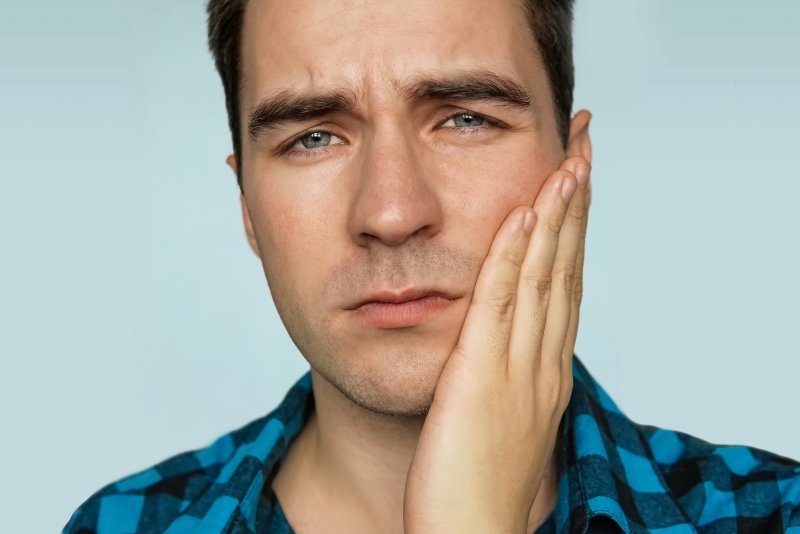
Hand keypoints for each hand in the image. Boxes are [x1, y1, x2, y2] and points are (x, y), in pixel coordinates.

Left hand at [403, 118, 591, 532]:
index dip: (573, 232)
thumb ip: (497, 379)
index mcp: (544, 372)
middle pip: (566, 269)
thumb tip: (488, 350)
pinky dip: (514, 252)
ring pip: (545, 275)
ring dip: (557, 214)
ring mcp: (518, 367)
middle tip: (583, 149)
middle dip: (576, 205)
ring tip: (568, 159)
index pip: (565, 286)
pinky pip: (501, 301)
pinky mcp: (482, 375)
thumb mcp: (495, 421)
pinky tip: (522, 210)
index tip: (575, 183)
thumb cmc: (472, 489)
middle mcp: (542, 362)